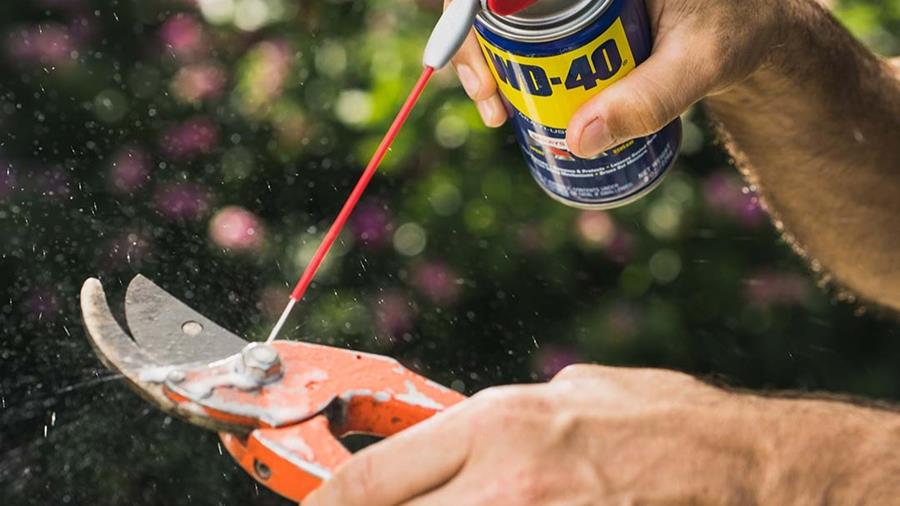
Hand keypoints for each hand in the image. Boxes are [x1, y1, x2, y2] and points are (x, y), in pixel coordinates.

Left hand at [304, 365, 899, 504]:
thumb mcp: (572, 396)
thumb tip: (451, 432)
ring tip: (451, 503)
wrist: (756, 475)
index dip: (323, 500)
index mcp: (500, 427)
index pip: (370, 477)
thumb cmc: (668, 424)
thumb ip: (500, 421)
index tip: (311, 505)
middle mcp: (503, 489)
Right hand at [449, 0, 785, 156]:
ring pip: (496, 11)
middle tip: (487, 98)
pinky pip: (515, 27)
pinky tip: (503, 99)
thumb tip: (579, 142)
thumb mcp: (699, 64)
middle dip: (469, 40)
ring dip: (478, 55)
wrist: (748, 31)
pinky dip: (499, 60)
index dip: (471, 7)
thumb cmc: (734, 33)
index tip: (482, 64)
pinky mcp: (566, 11)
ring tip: (494, 109)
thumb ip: (650, 99)